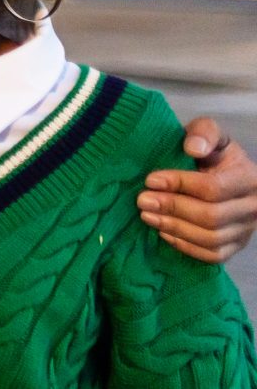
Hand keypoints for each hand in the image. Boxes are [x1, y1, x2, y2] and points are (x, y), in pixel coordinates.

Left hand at [139, 120, 256, 264]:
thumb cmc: (211, 154)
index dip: (180, 185)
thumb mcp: (210, 134)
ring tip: (147, 216)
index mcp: (250, 179)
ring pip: (210, 238)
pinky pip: (211, 255)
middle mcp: (254, 207)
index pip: (213, 188)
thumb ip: (204, 132)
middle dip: (172, 208)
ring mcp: (246, 230)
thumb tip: (193, 148)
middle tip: (142, 201)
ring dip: (174, 228)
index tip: (151, 180)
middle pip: (211, 216)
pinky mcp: (235, 246)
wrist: (221, 175)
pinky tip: (164, 233)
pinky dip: (185, 246)